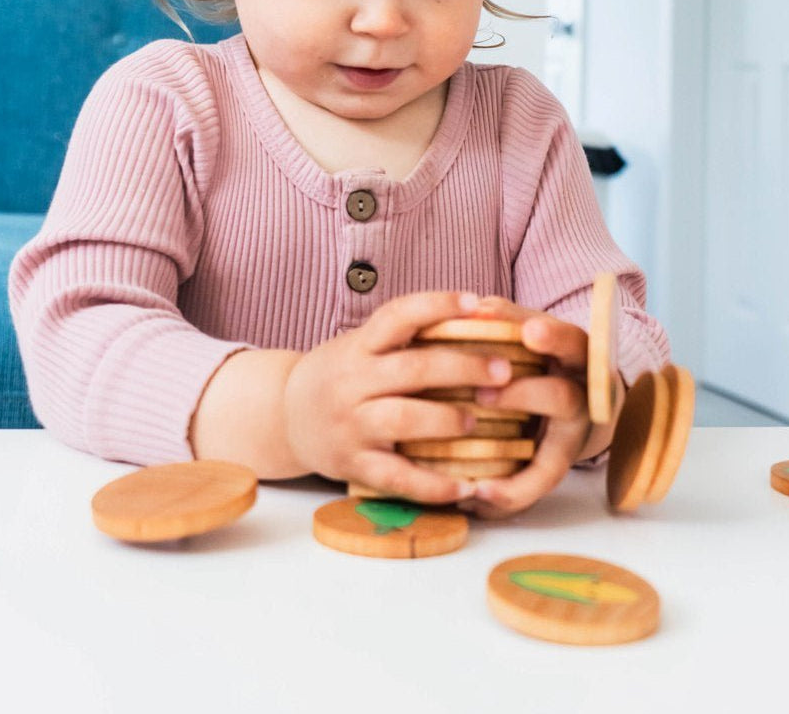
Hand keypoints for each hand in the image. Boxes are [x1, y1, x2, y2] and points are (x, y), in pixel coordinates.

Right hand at [282, 291, 512, 503]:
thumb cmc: (339, 375)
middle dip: (463, 367)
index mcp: (358, 346)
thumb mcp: (360, 346)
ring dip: (446, 420)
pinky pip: (396, 477)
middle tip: (505, 370)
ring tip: (477, 421)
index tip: (476, 303)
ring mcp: (351, 425)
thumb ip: (405, 338)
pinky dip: (433, 485)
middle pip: (411, 369)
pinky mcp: (352, 464)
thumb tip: (478, 317)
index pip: (398, 315)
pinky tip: (466, 486)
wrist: (284, 416)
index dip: (437, 305)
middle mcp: (352, 382)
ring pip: (402, 419)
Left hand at [457, 297, 623, 518]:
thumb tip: (478, 306)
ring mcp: (573, 434)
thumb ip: (506, 316)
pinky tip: (478, 496)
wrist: (581, 391)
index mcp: (575, 354)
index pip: (570, 340)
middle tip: (484, 394)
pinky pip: (538, 485)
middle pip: (561, 397)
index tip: (530, 330)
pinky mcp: (559, 462)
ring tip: (477, 477)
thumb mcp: (531, 327)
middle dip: (523, 396)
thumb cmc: (542, 353)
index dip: (552, 336)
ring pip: (555, 455)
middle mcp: (582, 395)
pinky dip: (511, 495)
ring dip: (514, 469)